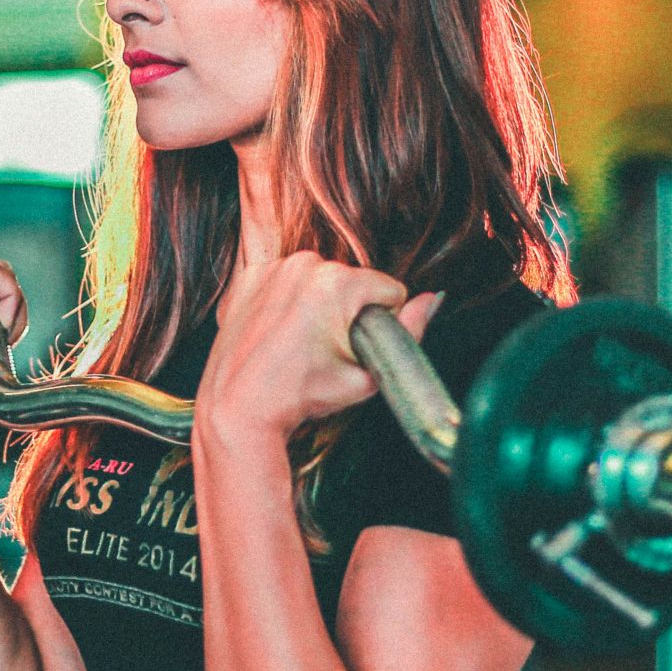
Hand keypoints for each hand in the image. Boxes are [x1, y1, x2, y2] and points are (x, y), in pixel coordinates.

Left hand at [195, 250, 443, 444]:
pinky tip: (278, 333)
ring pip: (318, 280)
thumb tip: (432, 300)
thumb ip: (408, 334)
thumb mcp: (366, 375)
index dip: (382, 323)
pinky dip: (285, 302)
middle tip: (325, 350)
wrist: (239, 406)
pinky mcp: (249, 277)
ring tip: (300, 343)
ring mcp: (273, 268)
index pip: (388, 290)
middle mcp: (305, 263)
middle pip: (352, 283)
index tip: (357, 346)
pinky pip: (285, 281)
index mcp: (338, 282)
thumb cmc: (300, 395)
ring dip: (317, 304)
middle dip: (347, 311)